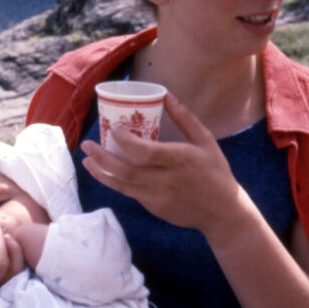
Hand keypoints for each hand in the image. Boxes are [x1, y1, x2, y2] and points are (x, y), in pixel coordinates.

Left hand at [80, 92, 246, 233]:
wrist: (222, 212)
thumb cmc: (215, 171)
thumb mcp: (206, 141)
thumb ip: (185, 118)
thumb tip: (166, 95)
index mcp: (180, 159)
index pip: (147, 152)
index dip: (126, 141)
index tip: (113, 129)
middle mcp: (166, 180)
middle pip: (127, 170)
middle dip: (102, 158)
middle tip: (86, 145)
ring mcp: (158, 197)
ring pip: (123, 185)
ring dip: (101, 173)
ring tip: (86, 161)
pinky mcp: (154, 208)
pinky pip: (130, 193)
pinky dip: (116, 182)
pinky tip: (105, 172)